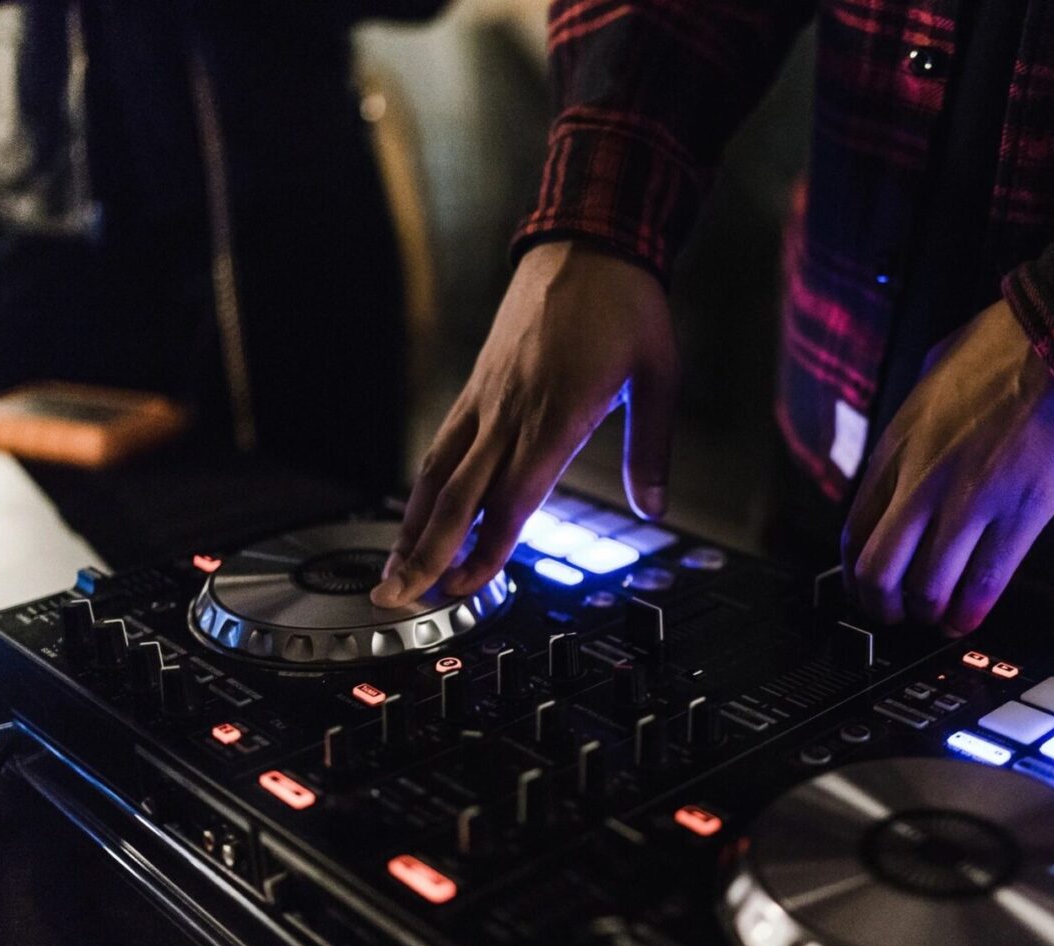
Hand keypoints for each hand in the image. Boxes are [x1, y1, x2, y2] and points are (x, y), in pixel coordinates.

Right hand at [371, 241, 678, 607]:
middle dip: (426, 553)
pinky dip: (426, 485)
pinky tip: (417, 511)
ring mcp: (487, 398)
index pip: (512, 500)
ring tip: (393, 569)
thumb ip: (652, 448)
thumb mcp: (659, 376)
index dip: (484, 549)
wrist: (587, 240)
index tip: (463, 588)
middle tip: (395, 597)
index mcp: (556, 416)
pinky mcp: (478, 384)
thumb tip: (654, 506)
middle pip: (459, 497)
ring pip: (439, 472)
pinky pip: (444, 443)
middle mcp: (510, 412)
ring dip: (413, 526)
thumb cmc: (626, 306)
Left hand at [841, 299, 1053, 634]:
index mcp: (897, 445)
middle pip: (877, 570)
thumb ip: (916, 416)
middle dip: (881, 605)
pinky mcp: (1017, 515)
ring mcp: (967, 501)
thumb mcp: (935, 372)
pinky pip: (982, 583)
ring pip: (925, 587)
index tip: (866, 585)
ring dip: (928, 614)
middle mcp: (921, 480)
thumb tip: (912, 438)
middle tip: (895, 615)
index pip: (854, 529)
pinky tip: (970, 617)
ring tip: (938, 619)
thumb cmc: (1010, 347)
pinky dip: (971, 611)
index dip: (856, 571)